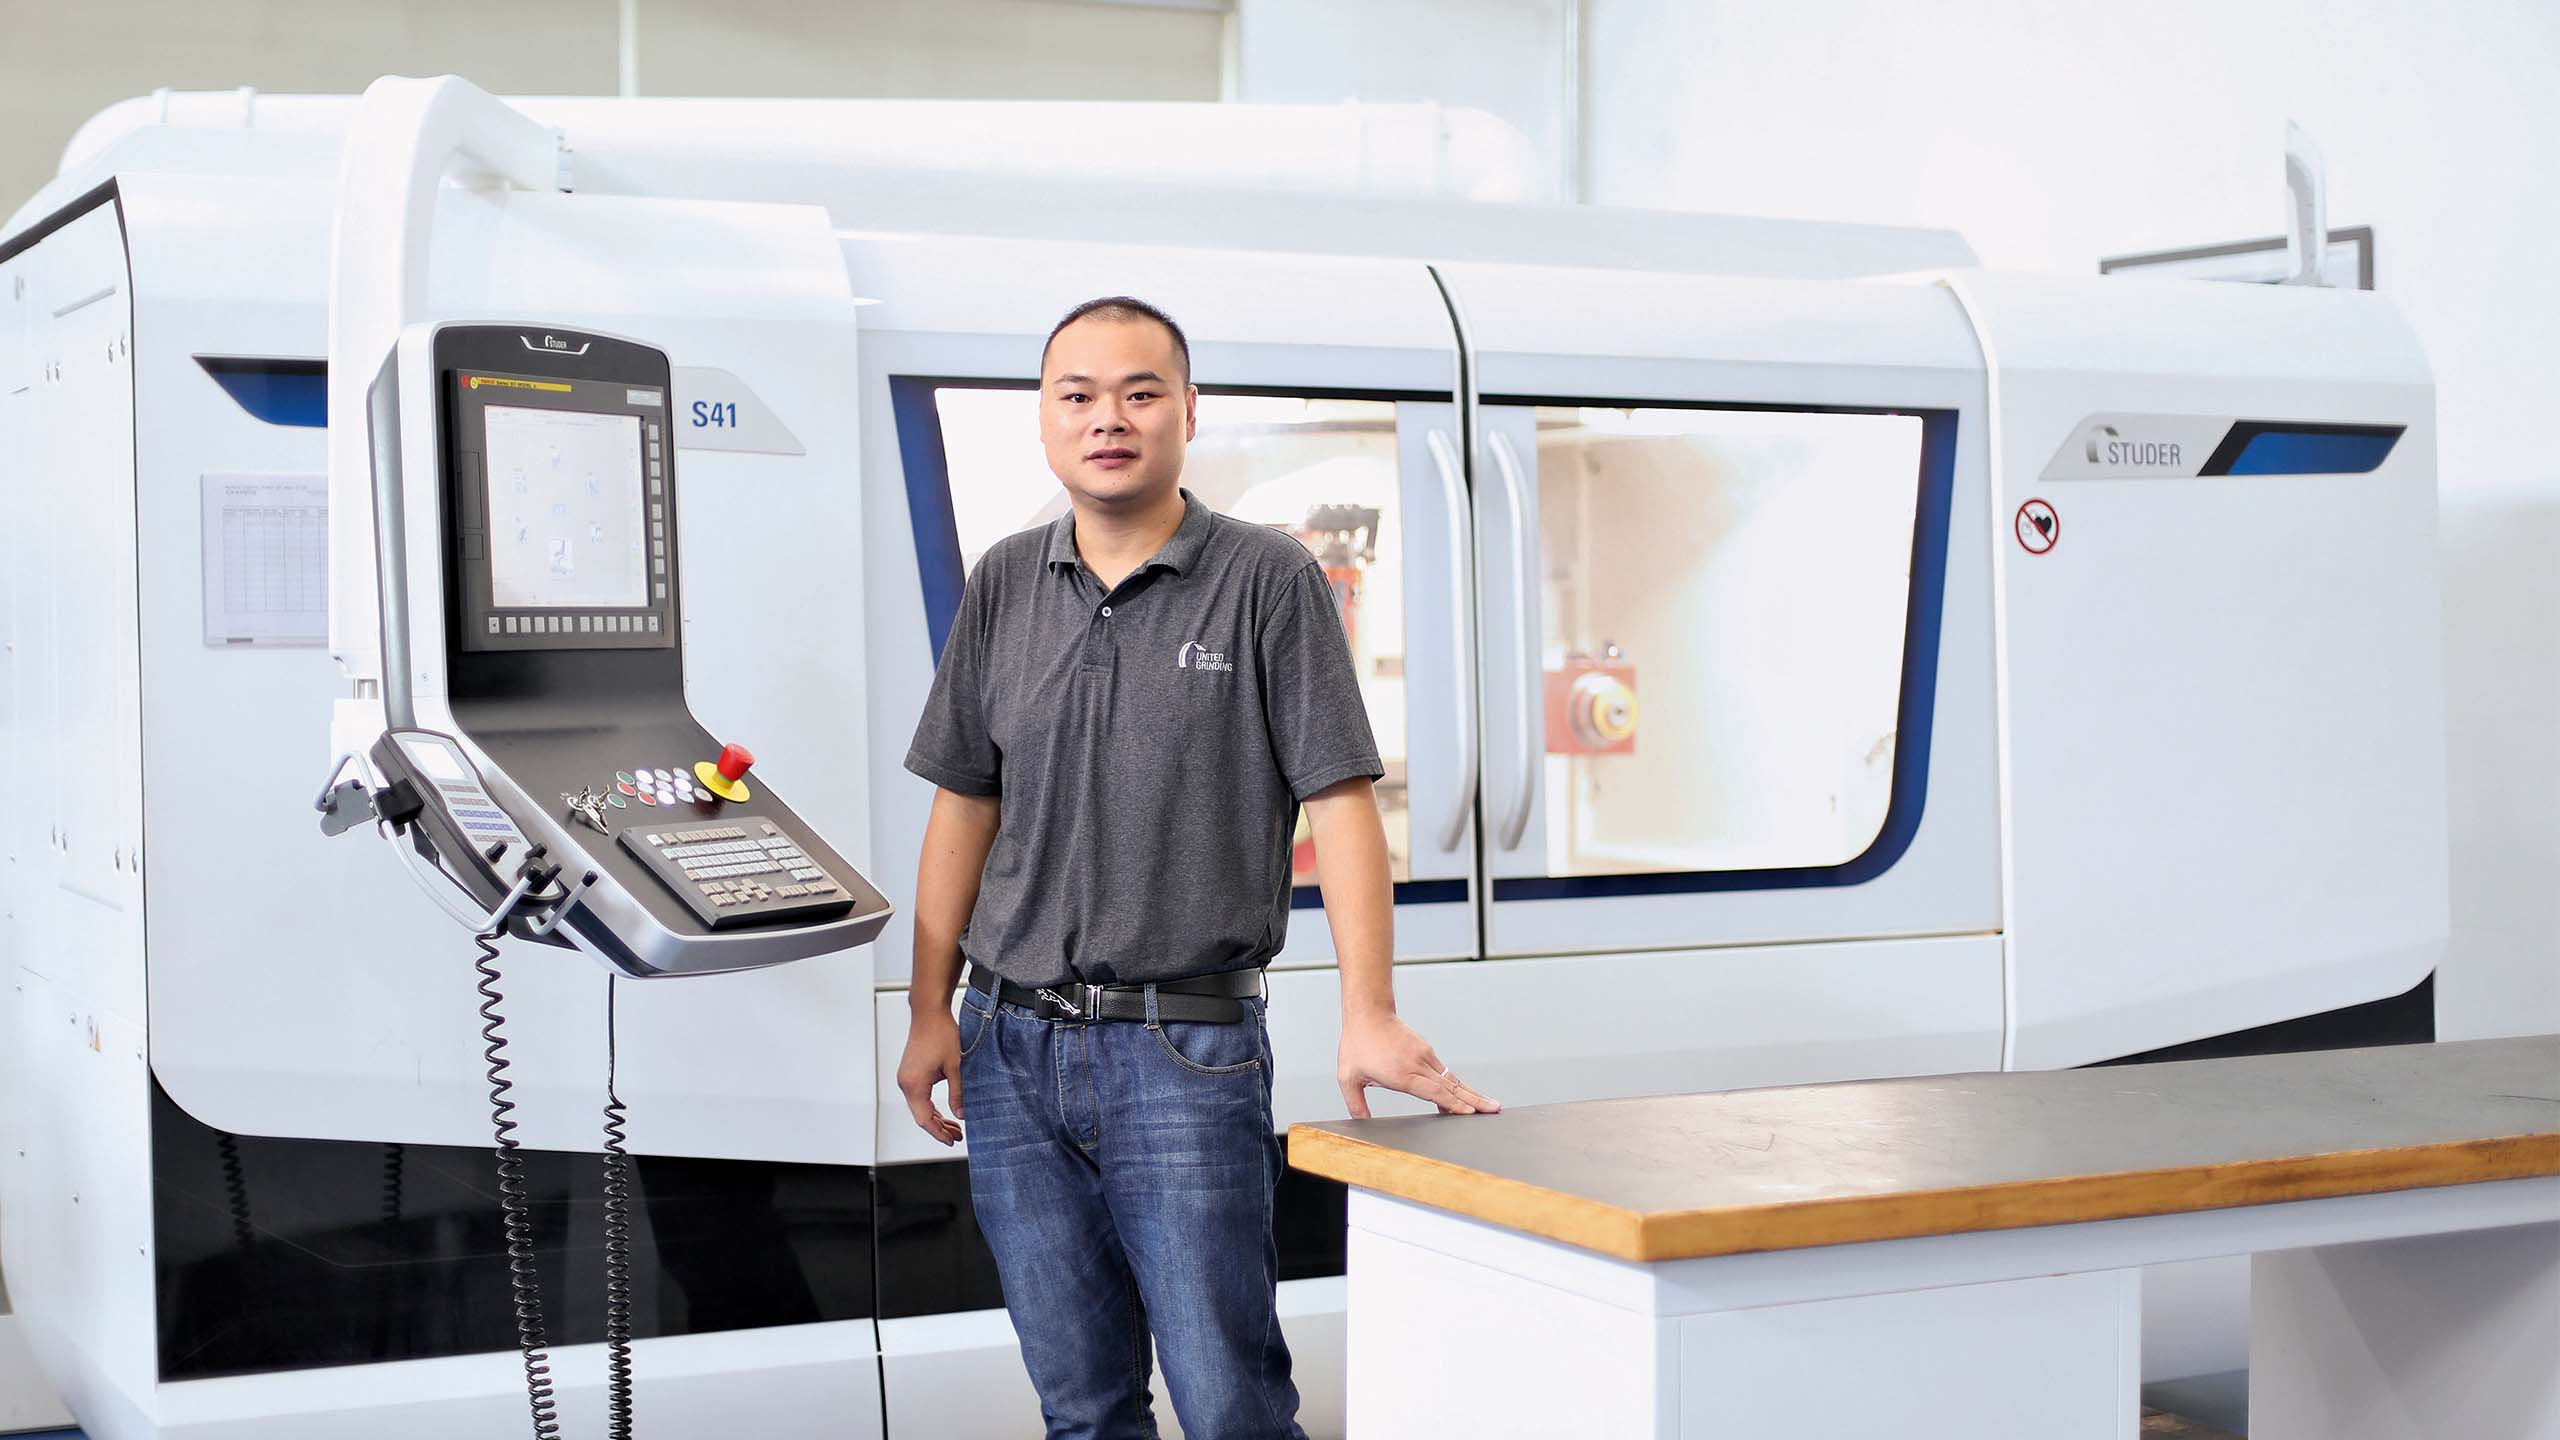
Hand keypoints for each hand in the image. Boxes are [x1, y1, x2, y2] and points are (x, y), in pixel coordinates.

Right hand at [897, 1011, 964, 1145]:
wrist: (929, 1013)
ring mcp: (906, 1078)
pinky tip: (945, 1112)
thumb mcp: (956, 1066)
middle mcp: (906, 1083)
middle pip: (921, 1115)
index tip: (952, 1141)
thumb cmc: (941, 1034)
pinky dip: (931, 1106)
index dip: (939, 1133)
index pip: (924, 1119)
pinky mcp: (910, 1073)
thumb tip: (963, 1114)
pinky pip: (919, 1096)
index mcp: (914, 1084)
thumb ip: (958, 1093)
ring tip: (955, 1127)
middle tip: (958, 1136)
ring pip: (920, 1107)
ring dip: (936, 1118)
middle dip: (939, 1128)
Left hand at [1337, 1010, 1499, 1118]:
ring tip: (1489, 1106)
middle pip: (1450, 1086)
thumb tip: (1360, 1125)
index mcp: (1401, 1073)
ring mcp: (1425, 1056)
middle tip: (1494, 1110)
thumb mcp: (1347, 1077)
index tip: (1470, 1112)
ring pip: (1452, 1080)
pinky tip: (1466, 1096)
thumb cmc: (1357, 1044)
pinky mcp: (1426, 1052)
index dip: (1452, 1103)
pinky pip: (1445, 1073)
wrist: (1368, 1013)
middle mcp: (1417, 1064)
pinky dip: (1458, 1086)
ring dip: (1471, 1094)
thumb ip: (1355, 1104)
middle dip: (1474, 1100)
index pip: (1433, 1091)